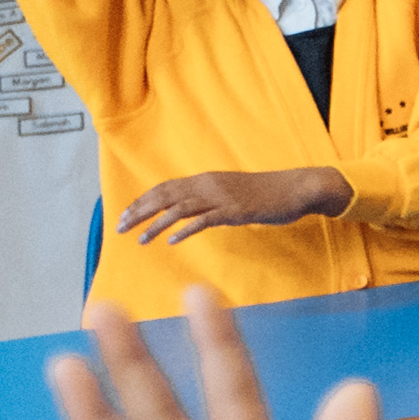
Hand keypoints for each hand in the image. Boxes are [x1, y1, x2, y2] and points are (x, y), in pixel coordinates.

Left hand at [115, 165, 354, 242]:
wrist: (298, 188)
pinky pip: (204, 220)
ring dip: (156, 224)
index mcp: (206, 179)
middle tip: (120, 228)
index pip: (165, 188)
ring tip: (140, 239)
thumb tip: (190, 213)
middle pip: (165, 196)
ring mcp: (222, 197)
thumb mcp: (232, 193)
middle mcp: (209, 184)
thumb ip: (210, 200)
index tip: (125, 215)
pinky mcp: (235, 211)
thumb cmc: (267, 193)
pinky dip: (185, 230)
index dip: (142, 201)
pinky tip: (171, 240)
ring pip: (179, 209)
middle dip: (139, 212)